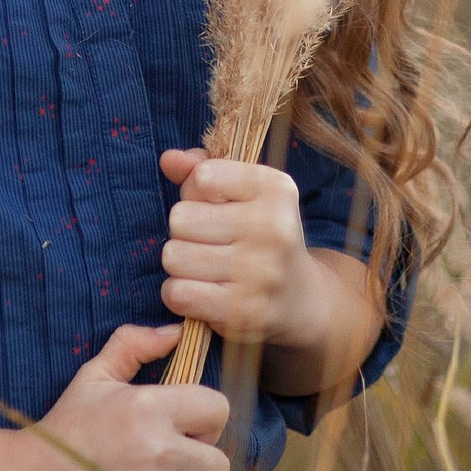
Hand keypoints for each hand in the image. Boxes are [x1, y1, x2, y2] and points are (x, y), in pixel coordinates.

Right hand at [10, 322, 230, 470]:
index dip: (204, 421)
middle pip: (219, 467)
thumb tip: (177, 332)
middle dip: (198, 469)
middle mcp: (157, 451)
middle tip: (168, 468)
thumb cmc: (64, 428)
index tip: (181, 431)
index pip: (219, 410)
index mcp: (149, 407)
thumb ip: (133, 346)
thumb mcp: (93, 377)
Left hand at [156, 148, 326, 350]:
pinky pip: (178, 293)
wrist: (301, 299)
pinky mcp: (245, 311)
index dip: (195, 194)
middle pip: (180, 218)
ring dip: (180, 265)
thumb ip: (200, 169)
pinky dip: (179, 293)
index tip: (217, 208)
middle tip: (210, 243)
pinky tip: (201, 292)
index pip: (203, 177)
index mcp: (275, 188)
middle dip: (185, 232)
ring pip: (174, 257)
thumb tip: (169, 160)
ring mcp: (262, 272)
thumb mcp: (241, 192)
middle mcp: (274, 228)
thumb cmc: (260, 235)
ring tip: (207, 267)